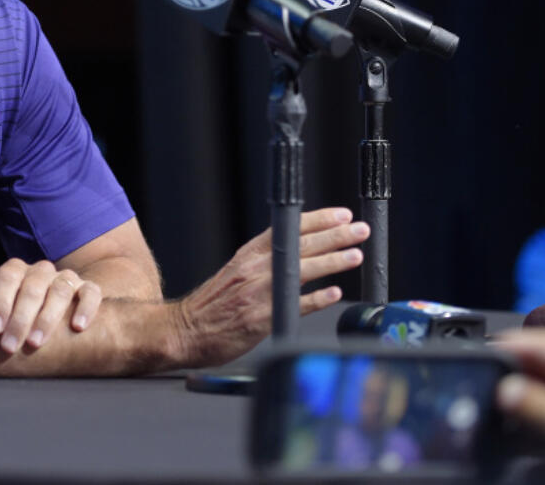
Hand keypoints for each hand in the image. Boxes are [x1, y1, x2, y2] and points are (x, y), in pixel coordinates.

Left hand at [0, 259, 101, 353]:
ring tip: (35, 343)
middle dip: (19, 318)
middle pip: (32, 287)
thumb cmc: (21, 319)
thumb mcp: (5, 316)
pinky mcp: (87, 288)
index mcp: (18, 272)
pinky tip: (77, 327)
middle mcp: (42, 271)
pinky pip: (90, 293)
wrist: (57, 310)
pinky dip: (85, 308)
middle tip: (9, 346)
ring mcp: (65, 278)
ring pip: (59, 290)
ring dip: (46, 318)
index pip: (8, 276)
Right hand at [173, 207, 366, 366]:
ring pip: (302, 270)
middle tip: (359, 229)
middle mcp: (255, 268)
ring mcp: (258, 292)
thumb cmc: (213, 304)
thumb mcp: (236, 270)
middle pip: (301, 245)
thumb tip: (297, 251)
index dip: (318, 219)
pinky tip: (333, 294)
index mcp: (249, 254)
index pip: (288, 228)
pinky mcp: (260, 318)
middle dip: (335, 235)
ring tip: (355, 255)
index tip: (342, 214)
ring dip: (332, 261)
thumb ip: (264, 260)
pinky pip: (294, 305)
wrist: (185, 330)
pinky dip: (315, 299)